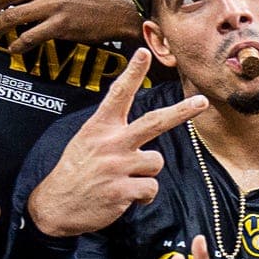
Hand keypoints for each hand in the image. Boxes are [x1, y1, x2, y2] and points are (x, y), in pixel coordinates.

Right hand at [28, 51, 206, 238]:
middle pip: (154, 122)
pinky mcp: (122, 191)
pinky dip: (143, 196)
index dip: (132, 73)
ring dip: (146, 172)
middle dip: (182, 111)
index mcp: (99, 127)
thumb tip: (140, 130)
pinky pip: (151, 189)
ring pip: (156, 161)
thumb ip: (111, 131)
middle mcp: (110, 143)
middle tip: (203, 101)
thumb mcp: (85, 141)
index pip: (119, 95)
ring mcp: (117, 166)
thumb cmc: (75, 172)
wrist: (55, 206)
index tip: (143, 53)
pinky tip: (125, 197)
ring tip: (126, 179)